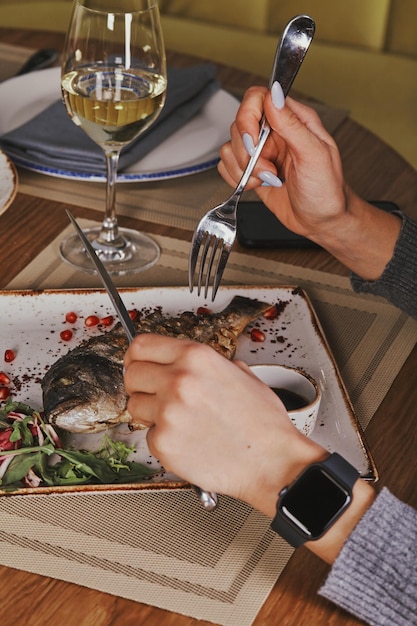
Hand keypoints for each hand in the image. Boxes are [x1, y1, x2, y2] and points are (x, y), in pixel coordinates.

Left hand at [124, 333, 324, 516]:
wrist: (272, 461)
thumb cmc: (263, 424)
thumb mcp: (242, 375)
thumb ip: (211, 365)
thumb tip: (193, 364)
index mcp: (196, 357)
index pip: (142, 345)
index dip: (136, 357)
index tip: (136, 364)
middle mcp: (179, 380)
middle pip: (131, 374)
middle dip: (140, 385)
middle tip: (154, 395)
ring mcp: (168, 411)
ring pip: (135, 406)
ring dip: (150, 413)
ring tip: (178, 421)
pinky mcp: (163, 442)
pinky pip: (148, 436)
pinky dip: (163, 440)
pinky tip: (187, 441)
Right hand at [218, 86, 348, 240]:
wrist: (322, 222)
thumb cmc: (327, 192)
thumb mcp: (314, 155)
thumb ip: (292, 124)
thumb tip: (275, 94)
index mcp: (294, 120)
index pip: (257, 99)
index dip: (248, 118)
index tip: (255, 142)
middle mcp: (276, 132)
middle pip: (239, 125)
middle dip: (248, 153)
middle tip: (268, 169)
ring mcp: (263, 151)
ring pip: (230, 147)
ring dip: (244, 169)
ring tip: (268, 179)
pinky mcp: (252, 170)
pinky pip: (228, 165)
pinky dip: (237, 179)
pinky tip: (258, 185)